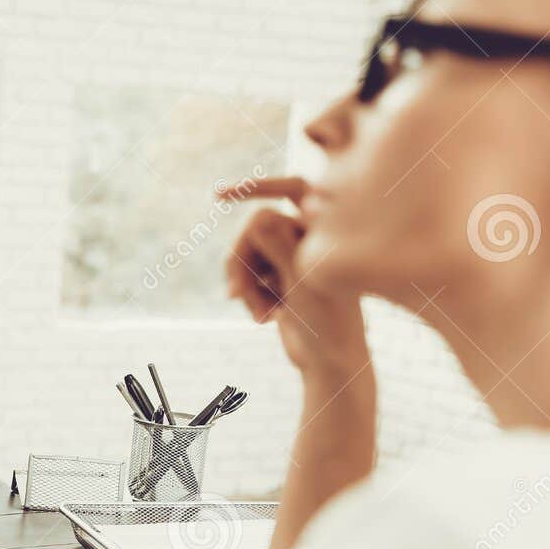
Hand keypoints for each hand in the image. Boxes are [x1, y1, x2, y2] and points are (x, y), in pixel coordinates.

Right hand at [220, 177, 368, 382]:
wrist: (330, 361)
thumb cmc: (327, 323)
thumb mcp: (303, 284)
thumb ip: (281, 246)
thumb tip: (261, 214)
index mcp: (325, 230)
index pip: (289, 190)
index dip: (255, 187)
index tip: (219, 195)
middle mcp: (310, 239)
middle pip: (255, 230)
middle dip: (241, 263)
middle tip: (234, 294)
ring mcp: (294, 259)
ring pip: (248, 255)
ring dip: (246, 286)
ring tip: (259, 316)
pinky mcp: (280, 278)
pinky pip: (249, 275)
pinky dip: (249, 296)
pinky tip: (262, 318)